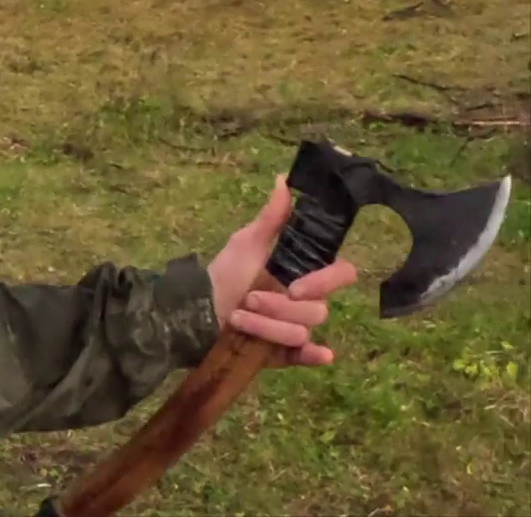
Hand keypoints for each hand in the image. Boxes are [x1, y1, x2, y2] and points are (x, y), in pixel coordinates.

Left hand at [205, 174, 358, 366]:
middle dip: (279, 307)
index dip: (325, 281)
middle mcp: (306, 302)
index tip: (295, 286)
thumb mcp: (246, 243)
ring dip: (266, 326)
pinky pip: (307, 356)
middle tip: (250, 300)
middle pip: (318, 309)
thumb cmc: (226, 273)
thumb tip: (284, 179)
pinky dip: (313, 356)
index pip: (341, 274)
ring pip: (301, 331)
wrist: (196, 310)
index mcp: (303, 273)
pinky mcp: (285, 353)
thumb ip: (271, 217)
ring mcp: (296, 328)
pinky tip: (321, 355)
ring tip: (237, 318)